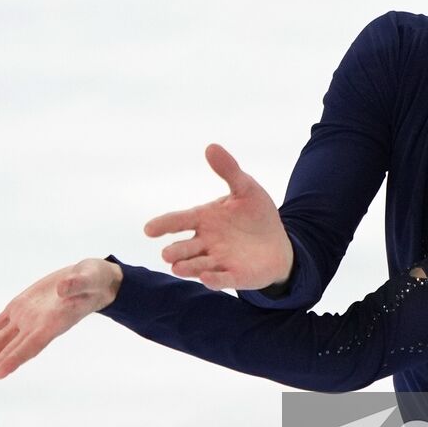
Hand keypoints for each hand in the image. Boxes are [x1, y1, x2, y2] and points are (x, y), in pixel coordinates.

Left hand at [0, 258, 122, 394]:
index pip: (34, 345)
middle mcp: (36, 328)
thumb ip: (77, 284)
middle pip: (9, 353)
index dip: (17, 358)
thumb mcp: (90, 278)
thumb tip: (63, 288)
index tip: (0, 374)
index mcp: (55, 324)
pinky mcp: (17, 310)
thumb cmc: (94, 281)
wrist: (88, 281)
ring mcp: (25, 321)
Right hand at [144, 143, 293, 290]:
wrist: (278, 243)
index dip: (163, 225)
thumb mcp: (245, 188)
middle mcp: (205, 242)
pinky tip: (207, 278)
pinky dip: (214, 280)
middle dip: (176, 251)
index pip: (179, 221)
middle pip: (184, 248)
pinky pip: (223, 279)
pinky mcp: (235, 276)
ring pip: (198, 265)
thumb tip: (211, 146)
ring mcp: (218, 260)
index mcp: (204, 219)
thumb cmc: (256, 215)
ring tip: (178, 268)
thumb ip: (229, 170)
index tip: (149, 229)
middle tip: (167, 253)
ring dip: (188, 267)